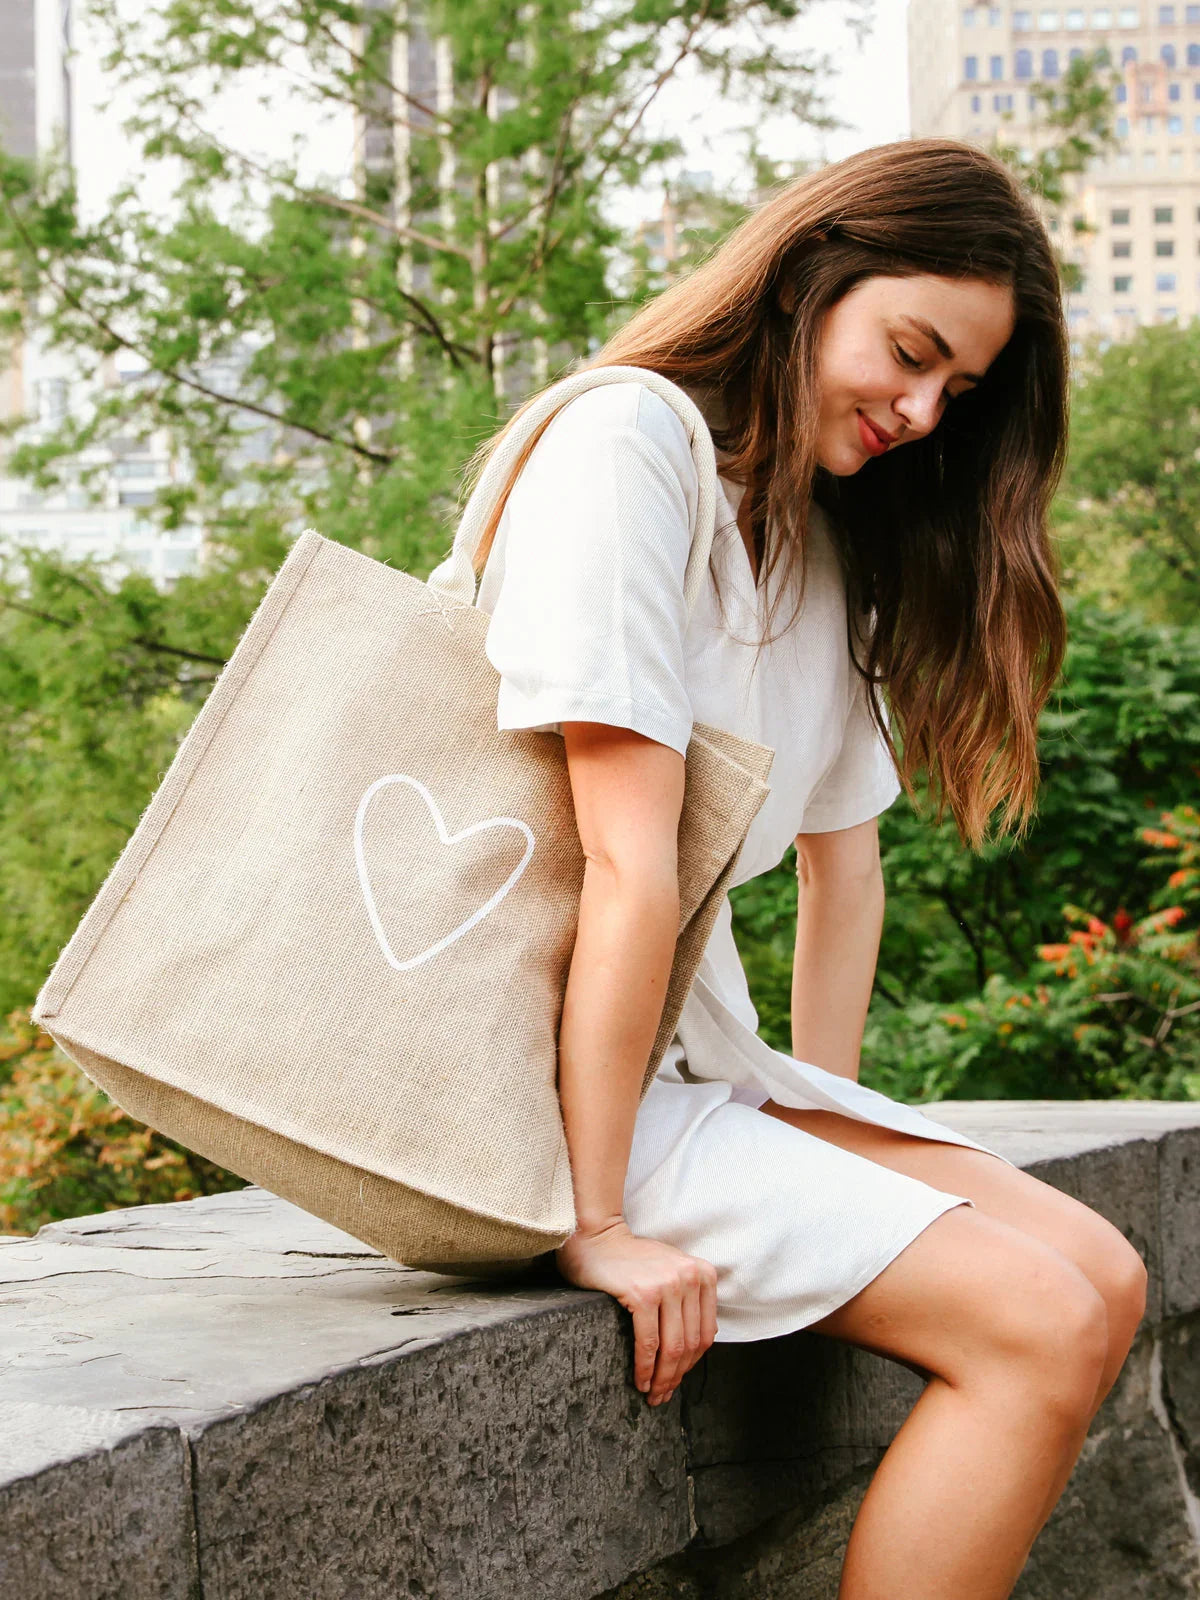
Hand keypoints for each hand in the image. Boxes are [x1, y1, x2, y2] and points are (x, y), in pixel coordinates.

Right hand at [554, 1218, 718, 1406]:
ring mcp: (668, 1285)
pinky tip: (639, 1379)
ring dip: (662, 1378)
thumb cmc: (632, 1260)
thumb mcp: (671, 1272)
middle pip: (690, 1343)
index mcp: (703, 1274)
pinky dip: (645, 1368)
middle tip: (662, 1395)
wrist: (597, 1238)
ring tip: (651, 1393)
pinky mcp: (643, 1294)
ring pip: (672, 1348)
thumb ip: (689, 1300)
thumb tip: (696, 1349)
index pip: (705, 1332)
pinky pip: (649, 1343)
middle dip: (677, 1376)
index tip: (677, 1379)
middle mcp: (690, 1277)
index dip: (692, 1363)